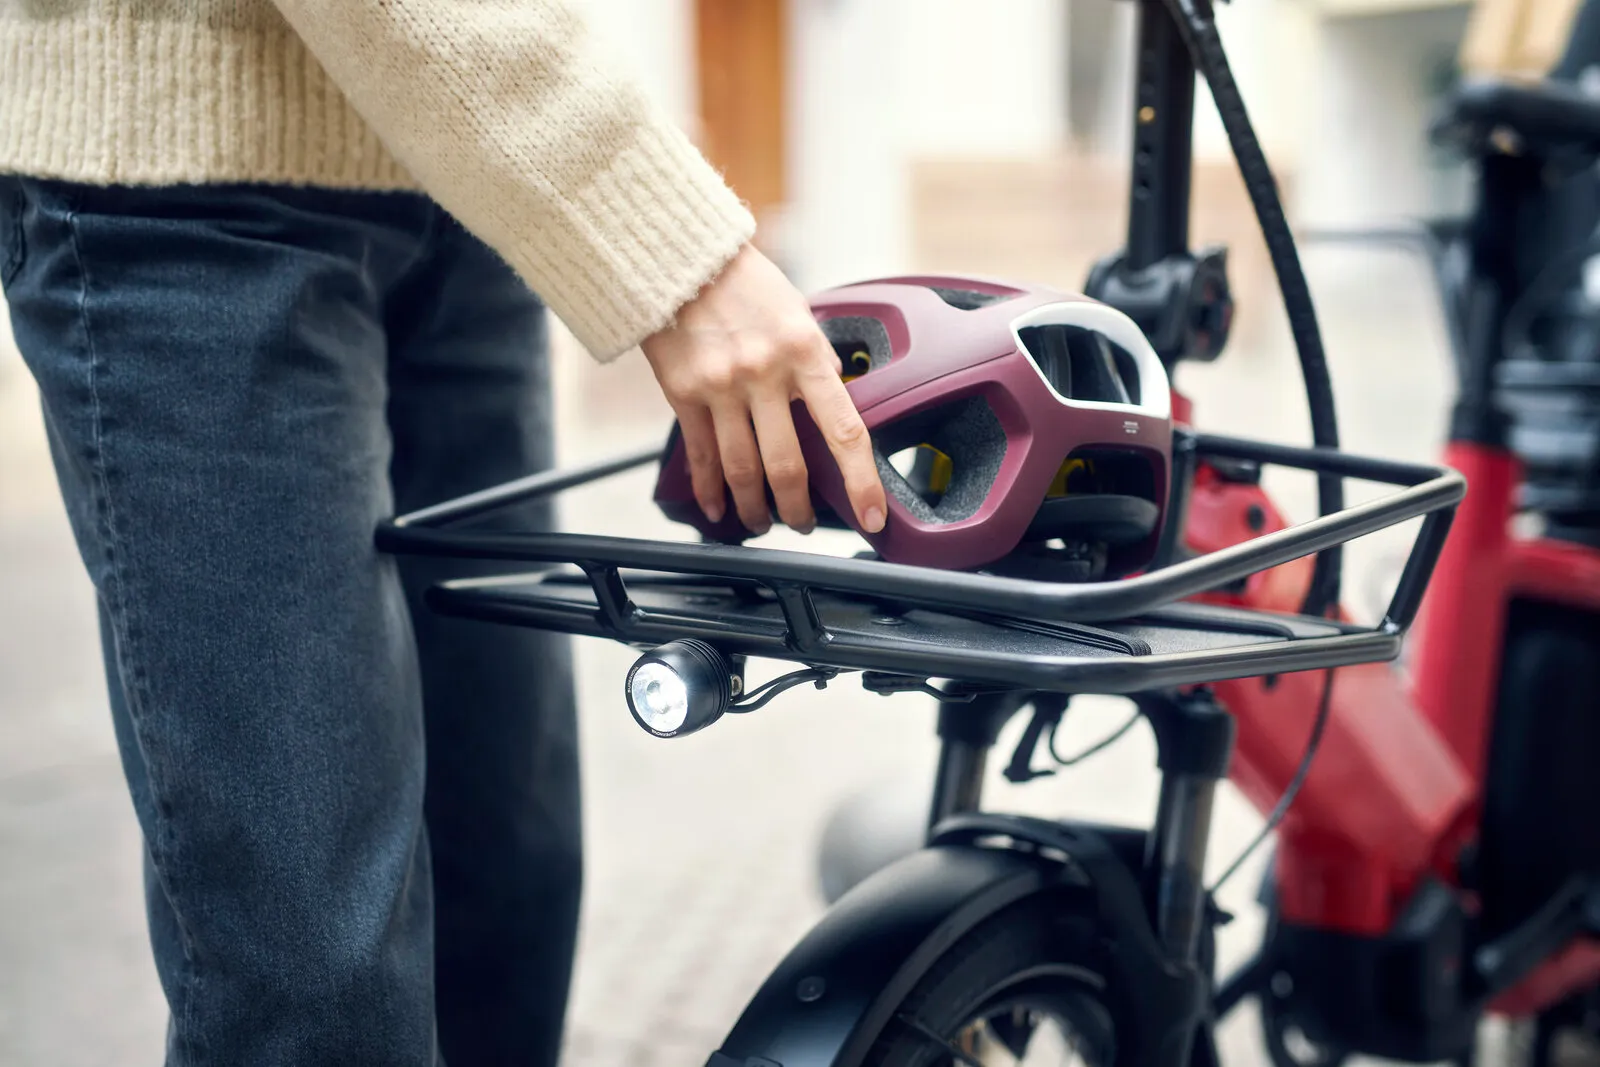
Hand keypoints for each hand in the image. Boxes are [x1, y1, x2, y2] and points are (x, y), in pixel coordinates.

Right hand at [641, 244, 886, 535]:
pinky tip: (718, 508)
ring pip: (743, 471)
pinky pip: (701, 457)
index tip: (873, 515)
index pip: (844, 431)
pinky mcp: (684, 392)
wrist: (683, 258)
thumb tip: (835, 398)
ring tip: (762, 522)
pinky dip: (711, 491)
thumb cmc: (747, 285)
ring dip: (755, 509)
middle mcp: (764, 372)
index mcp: (805, 352)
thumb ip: (816, 361)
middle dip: (799, 510)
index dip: (861, 482)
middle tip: (805, 524)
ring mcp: (721, 385)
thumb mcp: (799, 314)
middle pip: (787, 466)